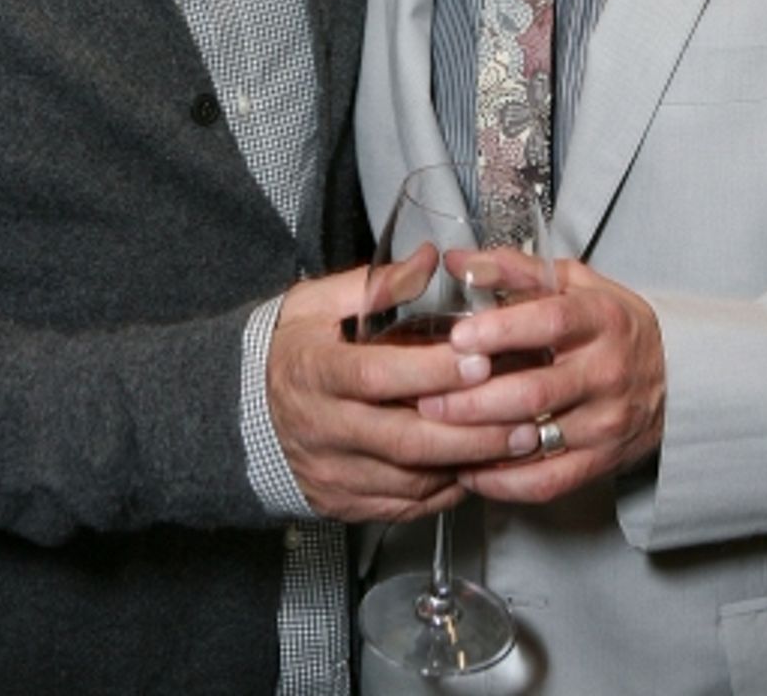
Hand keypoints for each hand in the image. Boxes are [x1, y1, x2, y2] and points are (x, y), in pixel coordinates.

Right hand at [266, 267, 527, 523]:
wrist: (242, 413)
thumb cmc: (290, 350)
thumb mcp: (317, 303)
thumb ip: (375, 284)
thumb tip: (430, 260)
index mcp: (315, 372)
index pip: (377, 376)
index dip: (430, 372)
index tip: (478, 360)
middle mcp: (324, 429)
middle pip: (405, 440)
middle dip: (472, 432)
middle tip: (525, 418)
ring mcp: (334, 473)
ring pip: (411, 480)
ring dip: (469, 464)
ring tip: (520, 443)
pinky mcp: (344, 503)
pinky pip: (404, 505)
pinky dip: (447, 490)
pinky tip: (481, 468)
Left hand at [414, 260, 665, 505]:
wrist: (677, 378)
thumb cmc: (612, 324)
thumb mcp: (574, 283)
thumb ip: (513, 268)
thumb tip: (456, 259)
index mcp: (600, 319)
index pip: (549, 323)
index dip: (501, 331)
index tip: (457, 337)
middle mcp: (606, 373)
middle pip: (534, 391)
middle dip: (473, 399)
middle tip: (426, 397)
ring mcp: (605, 423)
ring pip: (536, 441)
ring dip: (479, 442)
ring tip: (435, 434)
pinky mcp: (601, 462)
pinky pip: (548, 481)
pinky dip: (503, 483)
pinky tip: (469, 470)